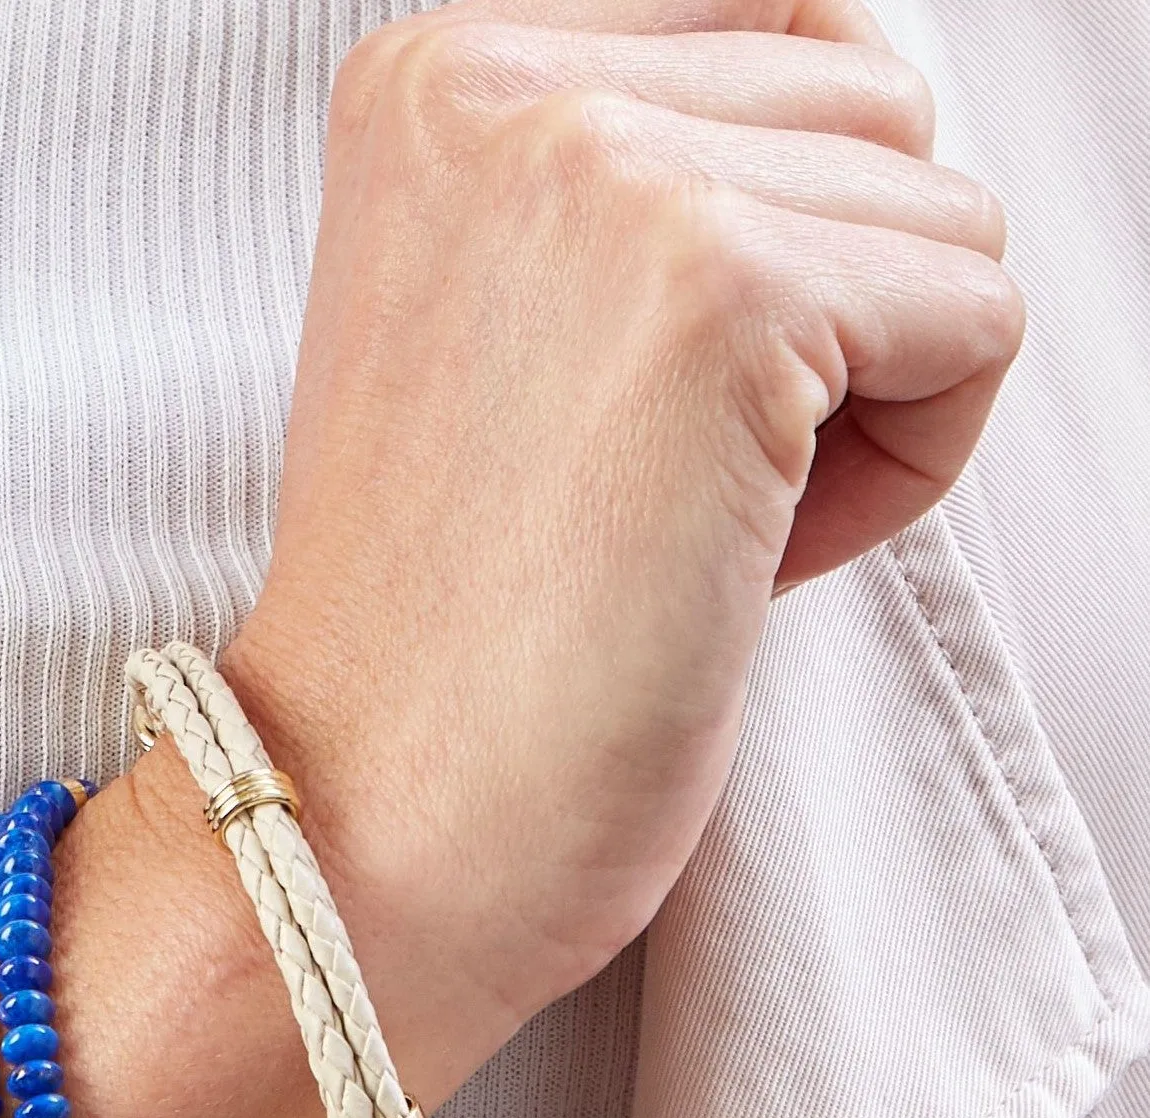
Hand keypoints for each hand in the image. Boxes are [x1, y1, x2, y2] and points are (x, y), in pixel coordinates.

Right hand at [224, 0, 1021, 1074]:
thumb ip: (647, 174)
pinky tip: (748, 557)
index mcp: (435, 79)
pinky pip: (976, 316)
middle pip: (864, 105)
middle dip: (827, 308)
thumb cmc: (447, 622)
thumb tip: (869, 92)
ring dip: (868, 393)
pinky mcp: (719, 294)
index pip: (767, 24)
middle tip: (664, 482)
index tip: (641, 398)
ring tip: (694, 522)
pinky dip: (908, 464)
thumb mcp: (503, 326)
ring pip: (936, 211)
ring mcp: (605, 175)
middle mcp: (503, 86)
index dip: (768, 228)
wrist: (364, 815)